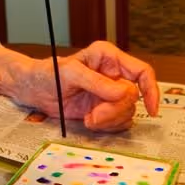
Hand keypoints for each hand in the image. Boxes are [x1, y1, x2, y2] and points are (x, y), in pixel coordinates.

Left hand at [0, 43, 158, 131]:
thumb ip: (96, 82)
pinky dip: (106, 126)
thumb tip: (123, 93)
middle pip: (134, 98)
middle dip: (114, 110)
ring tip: (87, 118)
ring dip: (109, 120)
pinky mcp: (104, 109)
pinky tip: (89, 120)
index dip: (151, 90)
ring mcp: (110, 94)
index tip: (151, 109)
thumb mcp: (69, 73)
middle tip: (93, 116)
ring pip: (128, 112)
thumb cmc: (47, 73)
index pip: (142, 71)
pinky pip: (118, 122)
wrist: (32, 89)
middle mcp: (113, 75)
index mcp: (109, 58)